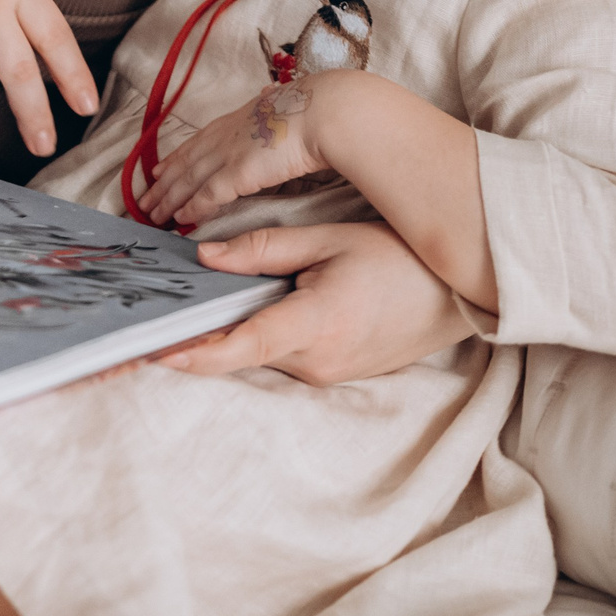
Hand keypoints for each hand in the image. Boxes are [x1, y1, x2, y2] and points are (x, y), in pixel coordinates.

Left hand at [141, 77, 330, 231]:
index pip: (199, 140)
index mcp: (239, 118)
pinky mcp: (238, 174)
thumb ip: (271, 108)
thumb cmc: (314, 108)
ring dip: (168, 199)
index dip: (177, 156)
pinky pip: (208, 195)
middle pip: (186, 161)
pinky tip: (180, 219)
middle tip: (144, 198)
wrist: (324, 111)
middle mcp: (227, 135)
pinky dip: (192, 208)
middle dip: (163, 182)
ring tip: (152, 214)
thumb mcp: (285, 103)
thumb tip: (269, 96)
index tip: (160, 167)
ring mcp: (230, 153)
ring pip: (189, 180)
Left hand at [156, 221, 468, 386]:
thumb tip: (204, 257)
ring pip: (264, 352)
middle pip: (243, 350)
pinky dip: (269, 334)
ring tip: (220, 293)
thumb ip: (263, 249)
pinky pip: (287, 356)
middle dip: (207, 331)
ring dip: (243, 327)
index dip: (196, 354)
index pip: (243, 346)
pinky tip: (268, 304)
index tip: (157, 352)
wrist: (457, 296)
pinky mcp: (335, 376)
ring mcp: (328, 374)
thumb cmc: (398, 258)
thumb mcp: (328, 240)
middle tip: (166, 310)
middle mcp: (318, 361)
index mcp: (316, 324)